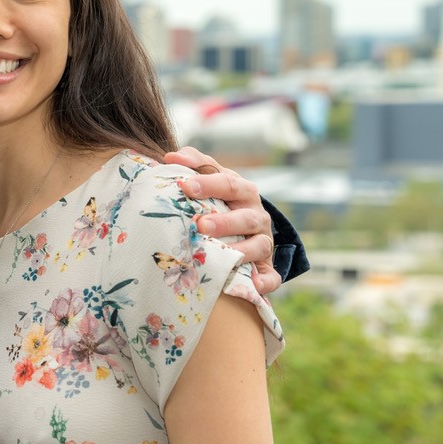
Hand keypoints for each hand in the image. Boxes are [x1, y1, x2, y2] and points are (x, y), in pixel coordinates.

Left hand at [164, 146, 281, 295]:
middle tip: (201, 225)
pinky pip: (271, 276)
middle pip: (245, 217)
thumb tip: (170, 156)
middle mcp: (256, 215)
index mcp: (243, 191)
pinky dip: (266, 282)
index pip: (228, 184)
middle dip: (224, 222)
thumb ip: (194, 163)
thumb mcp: (211, 177)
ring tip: (224, 256)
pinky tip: (255, 287)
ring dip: (243, 251)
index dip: (208, 184)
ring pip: (259, 246)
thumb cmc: (221, 199)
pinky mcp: (267, 266)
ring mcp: (264, 241)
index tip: (184, 186)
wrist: (247, 224)